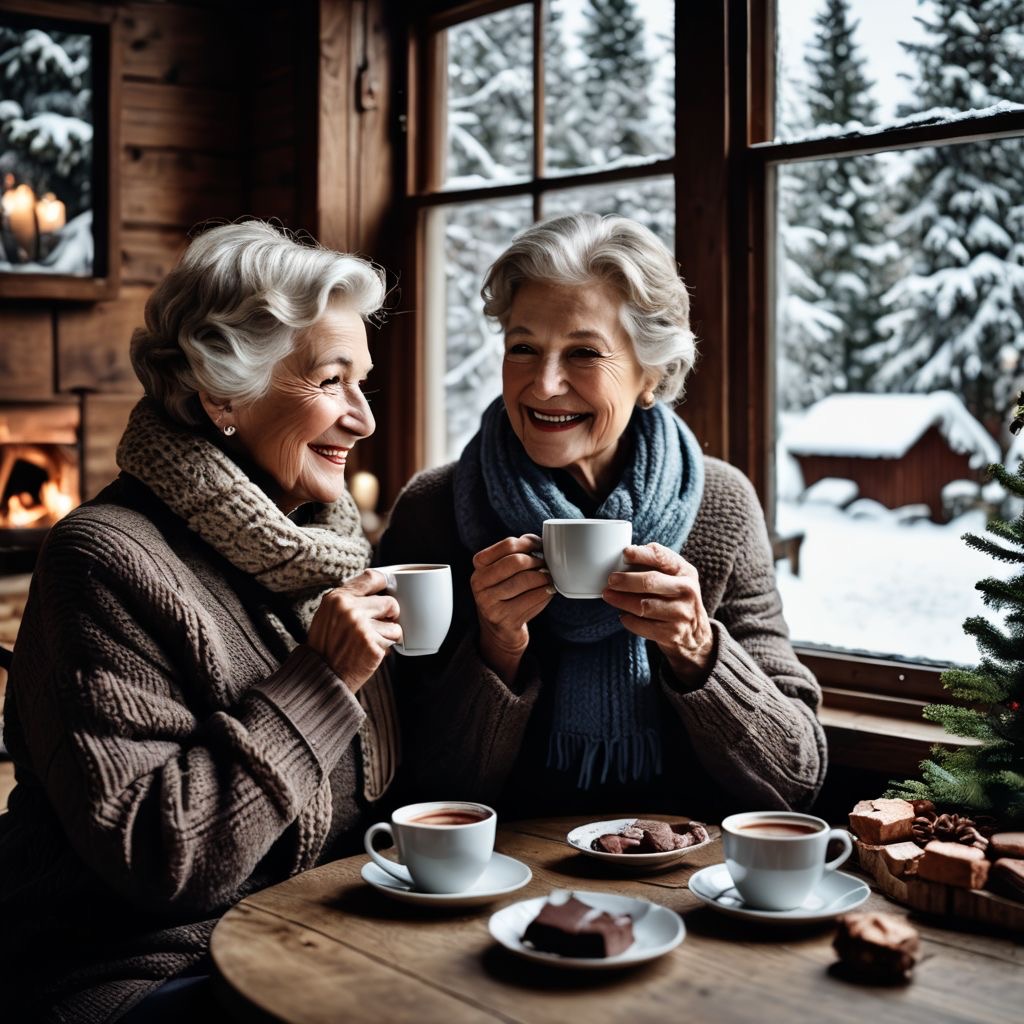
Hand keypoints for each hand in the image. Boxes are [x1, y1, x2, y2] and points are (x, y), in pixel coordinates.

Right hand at [306, 569, 401, 691]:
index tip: (389, 589)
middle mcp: (348, 608)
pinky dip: (386, 647)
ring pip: (394, 623)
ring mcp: (360, 626)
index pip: (371, 578)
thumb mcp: (328, 615)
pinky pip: (393, 640)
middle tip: (378, 626)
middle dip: (389, 616)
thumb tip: (378, 588)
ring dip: (387, 634)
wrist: (321, 676)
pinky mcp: (371, 643)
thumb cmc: (327, 646)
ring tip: (369, 642)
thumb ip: (349, 600)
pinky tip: (369, 651)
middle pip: (390, 602)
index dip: (385, 583)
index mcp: (337, 598)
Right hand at [471, 533, 554, 683]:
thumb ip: (518, 552)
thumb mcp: (506, 571)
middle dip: (537, 561)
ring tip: (549, 578)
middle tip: (546, 565)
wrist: (501, 630)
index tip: (540, 547)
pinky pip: (531, 599)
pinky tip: (548, 591)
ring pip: (524, 581)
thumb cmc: (508, 593)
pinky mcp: (502, 619)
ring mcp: (488, 603)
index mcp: (479, 566)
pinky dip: (545, 593)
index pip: (507, 545)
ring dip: (543, 577)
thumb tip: (536, 540)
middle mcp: (479, 583)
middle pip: (516, 562)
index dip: (529, 543)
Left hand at [602, 543, 715, 682]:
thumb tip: (627, 554)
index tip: (625, 553)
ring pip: (644, 606)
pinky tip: (623, 615)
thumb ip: (656, 563)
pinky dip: (628, 620)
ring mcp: (681, 614)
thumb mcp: (675, 575)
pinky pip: (643, 626)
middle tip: (611, 580)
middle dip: (626, 580)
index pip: (662, 558)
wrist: (695, 632)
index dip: (641, 554)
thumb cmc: (677, 596)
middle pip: (650, 582)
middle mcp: (687, 591)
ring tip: (609, 595)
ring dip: (621, 600)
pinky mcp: (672, 634)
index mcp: (685, 571)